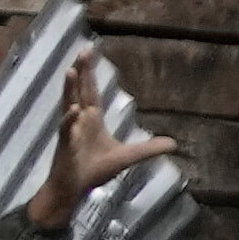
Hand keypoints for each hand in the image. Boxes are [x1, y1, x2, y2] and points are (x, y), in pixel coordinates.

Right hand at [40, 46, 172, 226]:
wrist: (73, 188)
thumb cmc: (94, 170)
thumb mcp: (127, 157)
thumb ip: (148, 149)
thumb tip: (173, 144)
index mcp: (92, 120)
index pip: (91, 92)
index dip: (91, 74)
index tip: (90, 54)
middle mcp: (80, 121)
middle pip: (80, 91)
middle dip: (82, 71)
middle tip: (83, 51)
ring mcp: (70, 131)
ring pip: (69, 105)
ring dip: (70, 89)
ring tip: (71, 71)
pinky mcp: (65, 145)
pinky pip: (66, 130)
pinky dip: (69, 120)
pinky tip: (74, 110)